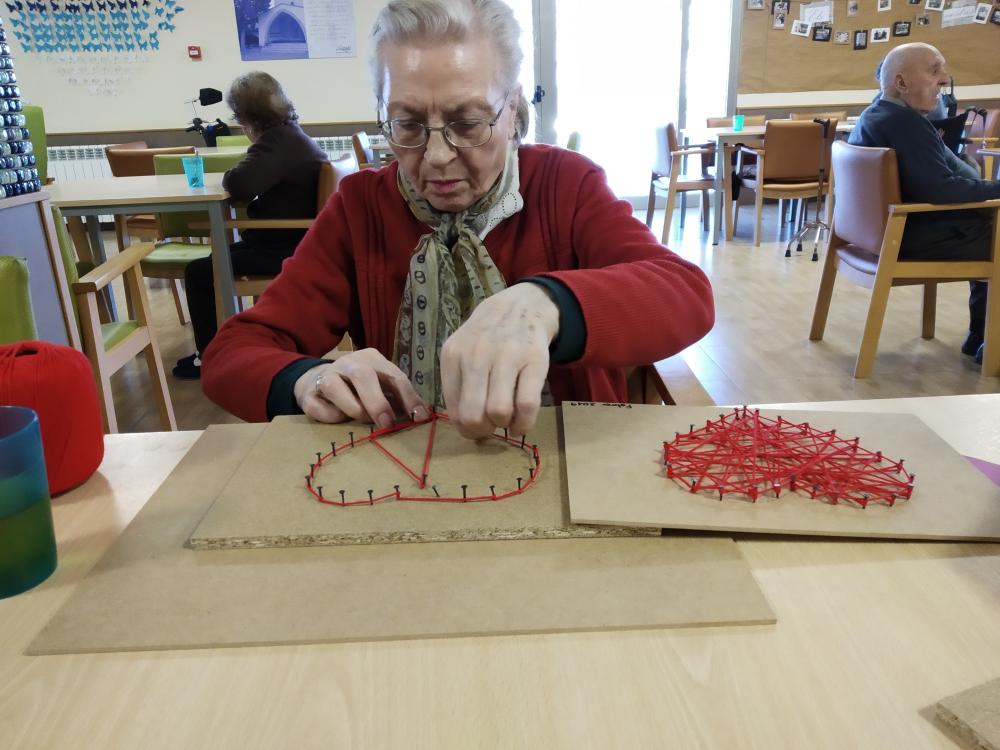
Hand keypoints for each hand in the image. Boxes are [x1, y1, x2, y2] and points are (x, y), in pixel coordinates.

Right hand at [294, 348, 428, 427]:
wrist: (316, 381)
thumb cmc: (358, 387)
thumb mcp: (381, 386)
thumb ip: (397, 397)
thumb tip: (420, 415)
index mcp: (372, 359)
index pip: (394, 376)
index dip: (408, 397)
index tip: (419, 417)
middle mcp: (349, 363)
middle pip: (363, 376)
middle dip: (377, 402)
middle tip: (386, 423)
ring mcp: (326, 375)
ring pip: (335, 387)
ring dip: (352, 408)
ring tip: (360, 419)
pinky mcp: (308, 393)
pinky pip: (319, 408)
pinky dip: (331, 417)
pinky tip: (338, 418)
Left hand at [441, 283, 558, 439]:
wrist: (521, 306)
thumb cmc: (487, 337)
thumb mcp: (462, 352)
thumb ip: (458, 385)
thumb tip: (466, 427)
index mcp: (453, 356)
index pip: (453, 410)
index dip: (466, 429)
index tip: (477, 427)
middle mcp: (477, 355)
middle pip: (473, 416)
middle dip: (483, 431)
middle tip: (491, 426)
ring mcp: (507, 356)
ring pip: (499, 412)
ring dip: (504, 426)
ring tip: (507, 420)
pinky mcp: (535, 360)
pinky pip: (527, 404)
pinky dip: (525, 423)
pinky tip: (522, 423)